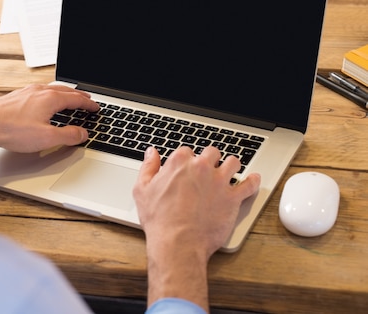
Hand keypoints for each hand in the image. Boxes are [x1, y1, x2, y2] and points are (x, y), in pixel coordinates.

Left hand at [0, 84, 99, 151]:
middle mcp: (39, 91)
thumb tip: (82, 133)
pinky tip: (45, 102)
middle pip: (65, 91)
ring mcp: (27, 92)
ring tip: (69, 99)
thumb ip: (68, 136)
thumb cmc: (12, 130)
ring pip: (51, 90)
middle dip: (78, 96)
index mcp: (50, 99)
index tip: (96, 107)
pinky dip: (50, 96)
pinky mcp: (17, 96)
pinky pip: (40, 92)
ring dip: (64, 94)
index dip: (89, 104)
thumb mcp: (46, 138)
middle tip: (87, 100)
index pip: (76, 99)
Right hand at [133, 146, 260, 309]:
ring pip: (233, 162)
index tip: (186, 170)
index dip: (187, 161)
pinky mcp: (233, 198)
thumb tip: (151, 153)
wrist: (177, 242)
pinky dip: (253, 181)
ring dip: (231, 165)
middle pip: (211, 153)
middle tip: (207, 170)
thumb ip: (148, 167)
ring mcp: (219, 181)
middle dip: (210, 159)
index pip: (187, 151)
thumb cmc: (159, 219)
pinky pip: (250, 184)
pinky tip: (253, 180)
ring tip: (229, 171)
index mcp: (179, 162)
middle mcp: (201, 167)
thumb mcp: (142, 189)